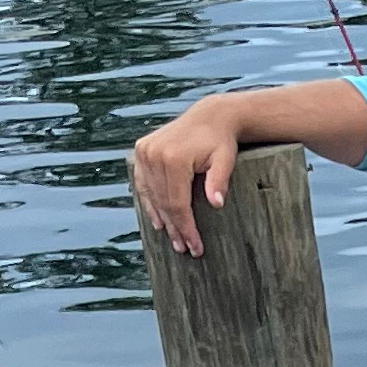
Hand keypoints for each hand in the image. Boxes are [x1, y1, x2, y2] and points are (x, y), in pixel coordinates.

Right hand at [131, 96, 244, 257]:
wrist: (209, 117)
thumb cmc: (221, 141)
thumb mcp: (225, 160)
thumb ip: (219, 181)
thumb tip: (216, 204)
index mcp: (173, 158)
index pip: (178, 204)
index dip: (186, 228)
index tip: (195, 247)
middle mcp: (154, 154)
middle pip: (164, 202)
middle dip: (176, 228)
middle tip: (185, 249)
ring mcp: (145, 151)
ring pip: (152, 195)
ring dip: (162, 219)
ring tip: (174, 240)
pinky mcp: (141, 150)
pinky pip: (142, 183)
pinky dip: (149, 202)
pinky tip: (157, 220)